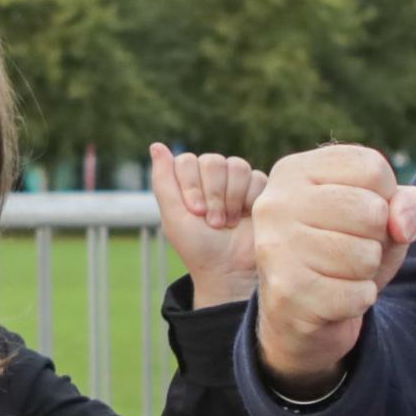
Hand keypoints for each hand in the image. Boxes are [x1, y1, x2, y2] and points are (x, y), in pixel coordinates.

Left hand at [150, 143, 268, 306]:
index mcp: (188, 181)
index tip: (195, 212)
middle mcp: (211, 177)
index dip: (192, 185)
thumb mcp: (173, 216)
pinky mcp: (259, 189)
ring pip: (237, 166)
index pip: (187, 161)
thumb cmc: (198, 247)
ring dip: (231, 198)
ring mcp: (236, 182)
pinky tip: (246, 217)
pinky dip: (249, 200)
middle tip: (214, 222)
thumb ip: (163, 182)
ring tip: (229, 222)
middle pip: (213, 161)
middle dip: (213, 194)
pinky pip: (257, 177)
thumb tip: (156, 145)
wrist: (230, 270)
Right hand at [250, 144, 415, 392]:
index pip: (373, 168)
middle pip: (373, 211)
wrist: (303, 314)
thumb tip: (402, 226)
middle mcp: (276, 203)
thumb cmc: (346, 250)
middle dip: (377, 239)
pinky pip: (358, 295)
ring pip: (366, 256)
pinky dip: (359, 300)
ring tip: (340, 273)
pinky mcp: (286, 291)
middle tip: (349, 249)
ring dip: (366, 272)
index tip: (359, 216)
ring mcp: (276, 247)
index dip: (386, 198)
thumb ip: (413, 205)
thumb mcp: (386, 217)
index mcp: (295, 170)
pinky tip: (334, 298)